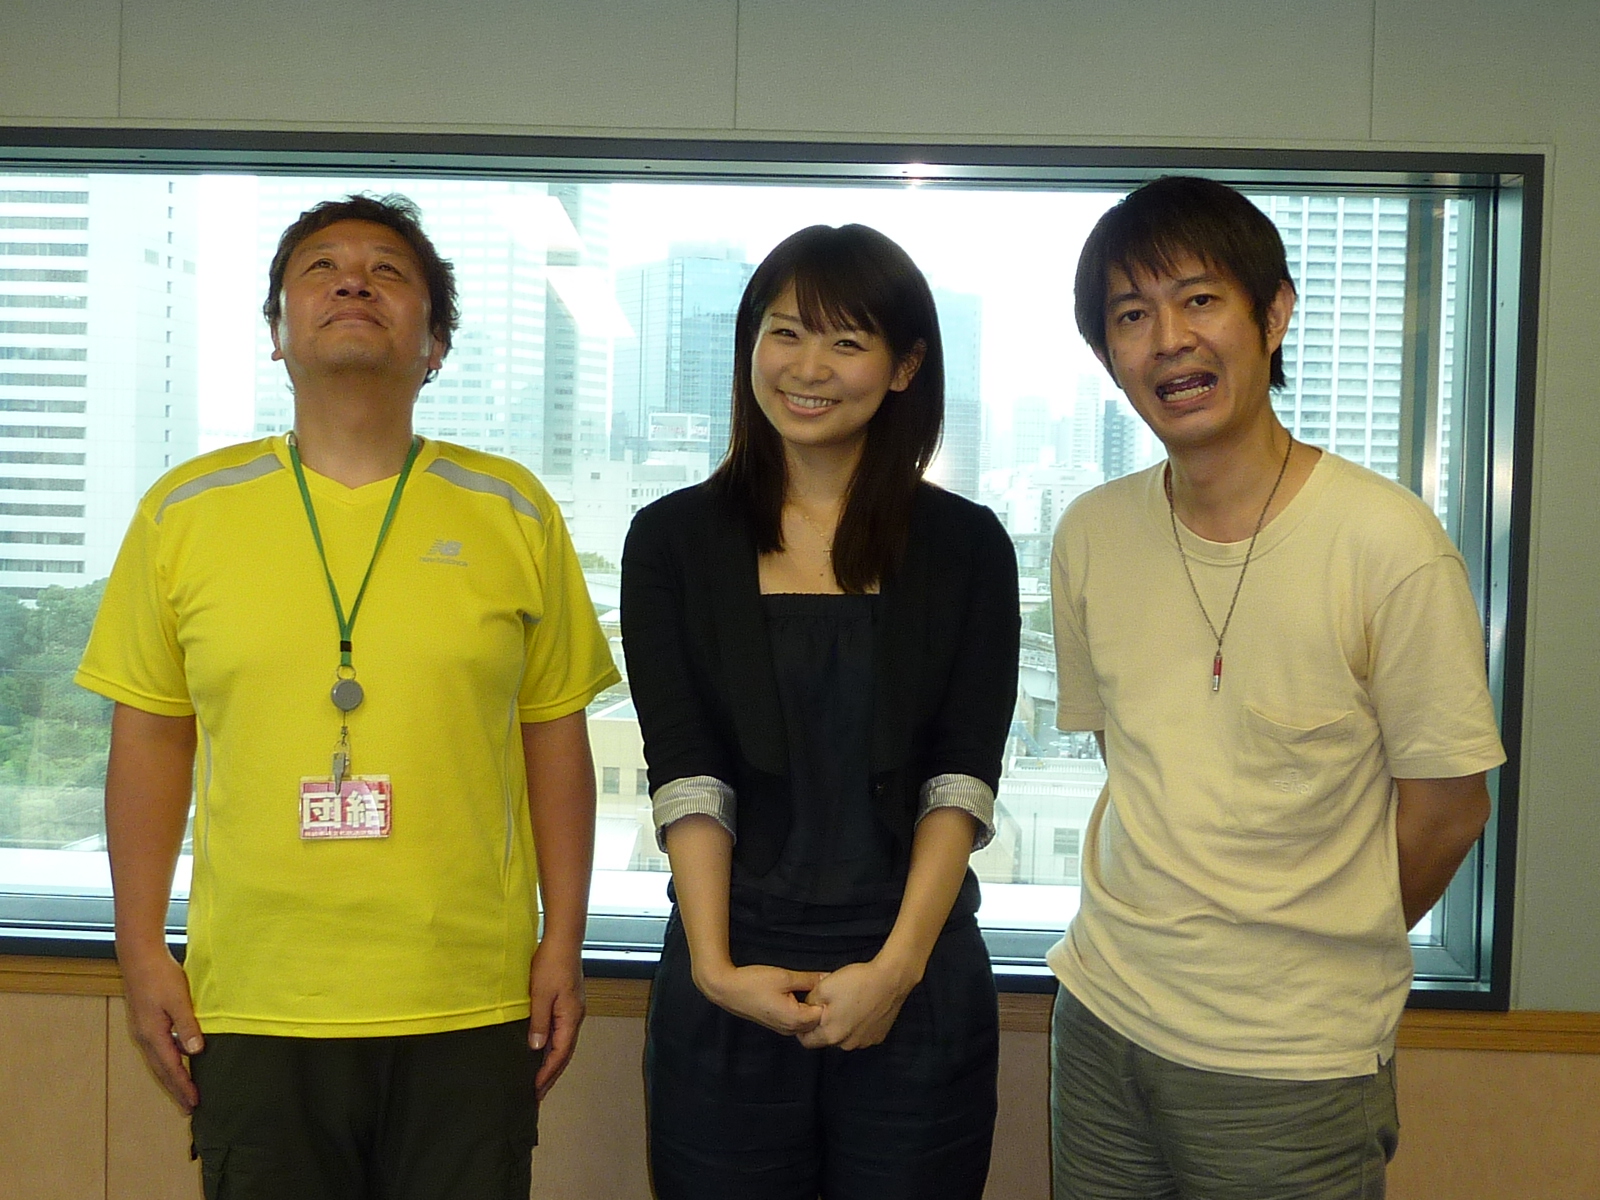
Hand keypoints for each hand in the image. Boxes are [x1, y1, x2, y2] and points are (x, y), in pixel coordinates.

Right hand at [118, 947, 202, 1112]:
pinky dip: (170, 1058)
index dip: (183, 1086)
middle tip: (189, 1107)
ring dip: (172, 1076)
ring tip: (185, 1089)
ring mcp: (143, 1029)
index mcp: (152, 1035)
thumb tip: (196, 1051)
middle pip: (162, 1070)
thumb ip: (187, 1025)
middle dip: (176, 1089)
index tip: (194, 1103)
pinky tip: (182, 1057)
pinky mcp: (146, 1021)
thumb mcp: (178, 1000)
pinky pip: (160, 1047)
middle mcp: (145, 1037)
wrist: (139, 957)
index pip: (170, 1068)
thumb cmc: (160, 976)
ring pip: (160, 1060)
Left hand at [527, 940, 585, 1100]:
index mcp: (571, 1018)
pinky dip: (552, 1046)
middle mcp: (575, 1017)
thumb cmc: (552, 964)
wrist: (563, 940)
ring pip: (564, 1043)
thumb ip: (539, 1023)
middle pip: (565, 1053)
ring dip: (552, 1062)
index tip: (535, 1090)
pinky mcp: (568, 1003)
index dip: (547, 1073)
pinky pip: (561, 1032)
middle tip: (538, 1094)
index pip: (560, 1054)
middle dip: (551, 1074)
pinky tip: (543, 1049)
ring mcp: (573, 1010)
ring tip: (539, 1078)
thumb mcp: (541, 995)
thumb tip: (536, 1048)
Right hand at [697, 962, 826, 1036]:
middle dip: (822, 1006)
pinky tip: (800, 996)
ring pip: (807, 1022)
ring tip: (812, 989)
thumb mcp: (785, 977)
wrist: (727, 989)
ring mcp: (782, 1029)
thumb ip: (808, 979)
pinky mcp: (776, 1024)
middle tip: (823, 987)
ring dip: (811, 1009)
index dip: (828, 1000)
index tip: (829, 987)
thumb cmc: (754, 982)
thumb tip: (828, 978)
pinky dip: (802, 1011)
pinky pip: (796, 1022)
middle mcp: (790, 1029)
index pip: (824, 1015)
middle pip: (817, 1022)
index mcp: (795, 1019)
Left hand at [796, 956, 917, 1050]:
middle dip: (825, 1024)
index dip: (803, 1027)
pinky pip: (861, 1033)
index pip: (807, 1041)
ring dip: (843, 1025)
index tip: (807, 1014)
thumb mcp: (823, 987)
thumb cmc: (857, 982)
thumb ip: (809, 1003)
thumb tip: (807, 1009)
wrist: (890, 979)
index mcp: (831, 1034)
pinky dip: (858, 1024)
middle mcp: (848, 1044)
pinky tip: (862, 1007)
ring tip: (849, 1002)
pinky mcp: (878, 1036)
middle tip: (830, 1003)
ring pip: (845, 1037)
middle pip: (827, 1039)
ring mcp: (865, 1042)